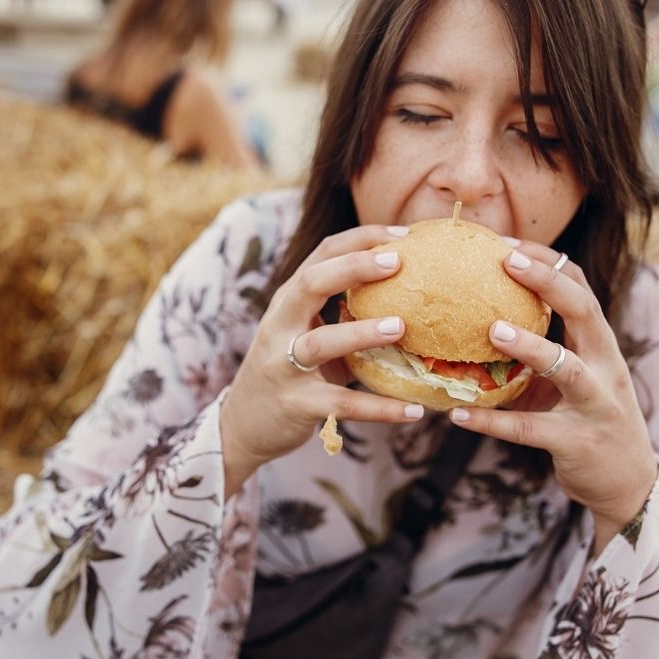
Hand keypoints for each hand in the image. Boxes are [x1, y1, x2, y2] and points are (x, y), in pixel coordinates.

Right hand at [221, 225, 426, 494]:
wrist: (243, 424)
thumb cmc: (289, 370)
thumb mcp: (306, 332)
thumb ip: (342, 311)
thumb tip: (408, 290)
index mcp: (289, 301)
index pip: (323, 254)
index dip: (362, 239)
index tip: (404, 235)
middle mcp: (281, 325)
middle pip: (311, 284)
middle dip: (354, 268)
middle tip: (398, 261)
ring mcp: (284, 365)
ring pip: (320, 342)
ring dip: (361, 332)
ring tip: (401, 327)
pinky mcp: (296, 404)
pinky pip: (342, 403)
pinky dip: (379, 408)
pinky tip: (414, 410)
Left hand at [446, 240, 658, 551]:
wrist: (628, 486)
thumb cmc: (587, 422)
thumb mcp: (571, 380)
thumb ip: (538, 353)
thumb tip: (477, 322)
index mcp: (600, 346)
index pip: (581, 289)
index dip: (547, 263)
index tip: (506, 242)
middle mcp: (604, 368)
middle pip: (584, 311)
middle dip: (547, 283)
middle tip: (505, 260)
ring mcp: (595, 405)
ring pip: (565, 368)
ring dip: (529, 346)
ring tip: (489, 329)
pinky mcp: (577, 443)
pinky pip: (529, 429)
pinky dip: (491, 421)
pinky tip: (455, 414)